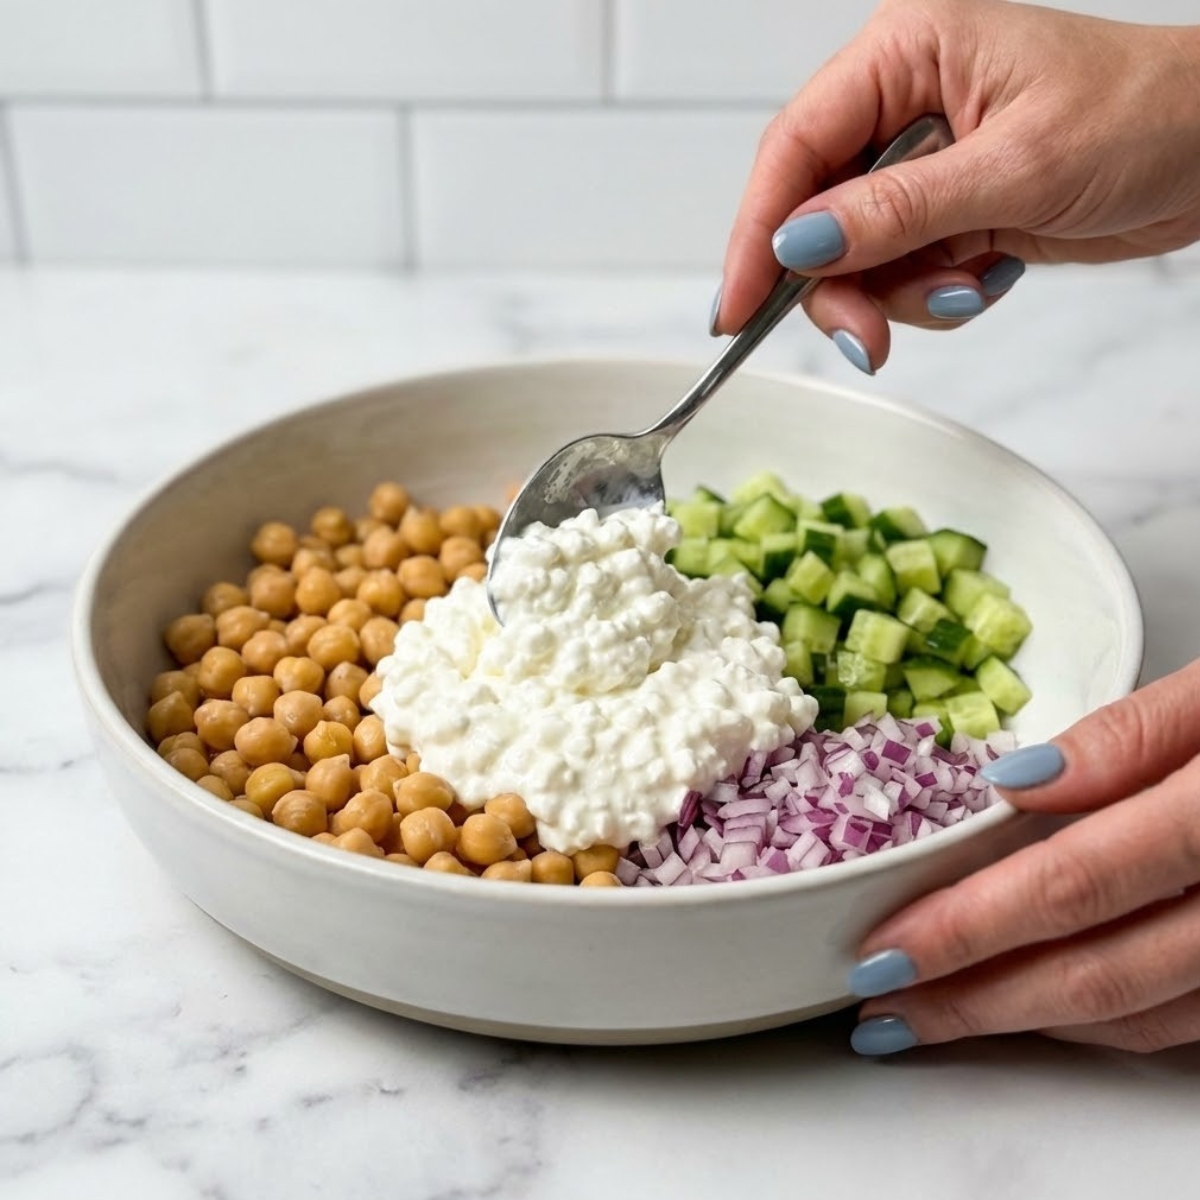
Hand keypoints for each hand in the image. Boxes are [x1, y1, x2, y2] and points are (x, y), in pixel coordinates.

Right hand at [715, 0, 1199, 371]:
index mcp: (906, 54)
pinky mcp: (942, 210)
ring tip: (963, 288)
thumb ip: (897, 210)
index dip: (757, 231)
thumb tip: (800, 241)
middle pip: (812, 214)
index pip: (796, 147)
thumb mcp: (1015, 167)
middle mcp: (901, 105)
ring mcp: (920, 163)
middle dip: (839, 284)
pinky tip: (984, 276)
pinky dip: (930, 296)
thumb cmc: (1145, 119)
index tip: (737, 306)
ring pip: (852, 257)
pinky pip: (897, 275)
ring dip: (896, 296)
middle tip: (868, 337)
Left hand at [845, 659, 1199, 1054]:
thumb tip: (1008, 787)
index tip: (882, 949)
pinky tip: (1035, 1005)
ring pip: (1142, 1014)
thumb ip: (1129, 740)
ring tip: (935, 1016)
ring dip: (1028, 1021)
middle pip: (1100, 972)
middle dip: (976, 1000)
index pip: (1077, 885)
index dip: (971, 928)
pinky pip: (1189, 1020)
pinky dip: (1104, 1019)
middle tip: (880, 1011)